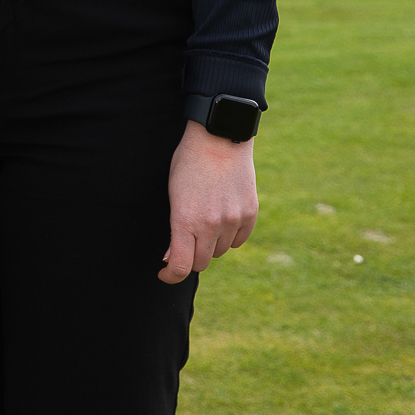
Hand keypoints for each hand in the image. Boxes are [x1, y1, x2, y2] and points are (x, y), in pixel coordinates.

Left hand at [160, 120, 257, 283]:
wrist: (219, 138)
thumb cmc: (188, 163)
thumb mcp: (173, 194)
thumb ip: (175, 228)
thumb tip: (172, 257)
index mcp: (185, 220)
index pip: (181, 267)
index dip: (171, 276)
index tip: (165, 273)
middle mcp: (211, 225)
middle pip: (200, 262)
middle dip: (189, 256)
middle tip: (185, 241)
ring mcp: (233, 220)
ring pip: (220, 251)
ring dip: (210, 244)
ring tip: (205, 218)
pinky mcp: (250, 214)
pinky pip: (238, 241)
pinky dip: (229, 236)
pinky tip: (222, 217)